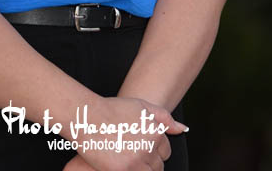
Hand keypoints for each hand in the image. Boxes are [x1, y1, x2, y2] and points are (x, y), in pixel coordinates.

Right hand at [69, 96, 185, 170]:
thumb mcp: (143, 107)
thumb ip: (165, 119)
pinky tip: (124, 166)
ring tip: (130, 161)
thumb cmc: (114, 109)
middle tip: (135, 157)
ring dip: (143, 170)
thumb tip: (183, 130)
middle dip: (150, 163)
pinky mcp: (121, 170)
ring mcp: (135, 161)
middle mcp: (149, 148)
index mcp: (156, 133)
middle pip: (158, 166)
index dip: (156, 152)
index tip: (144, 150)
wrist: (88, 118)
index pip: (165, 152)